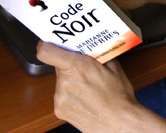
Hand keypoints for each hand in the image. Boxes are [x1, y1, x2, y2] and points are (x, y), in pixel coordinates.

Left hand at [37, 42, 165, 131]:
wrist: (120, 123)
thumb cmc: (119, 97)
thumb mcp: (114, 68)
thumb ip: (98, 55)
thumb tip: (93, 47)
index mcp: (77, 67)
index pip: (46, 51)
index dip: (45, 44)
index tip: (50, 42)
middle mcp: (65, 82)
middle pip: (57, 65)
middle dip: (69, 64)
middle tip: (84, 67)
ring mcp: (60, 97)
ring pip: (60, 80)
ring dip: (70, 80)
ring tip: (88, 86)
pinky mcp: (59, 110)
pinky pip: (61, 95)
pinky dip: (70, 94)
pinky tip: (84, 97)